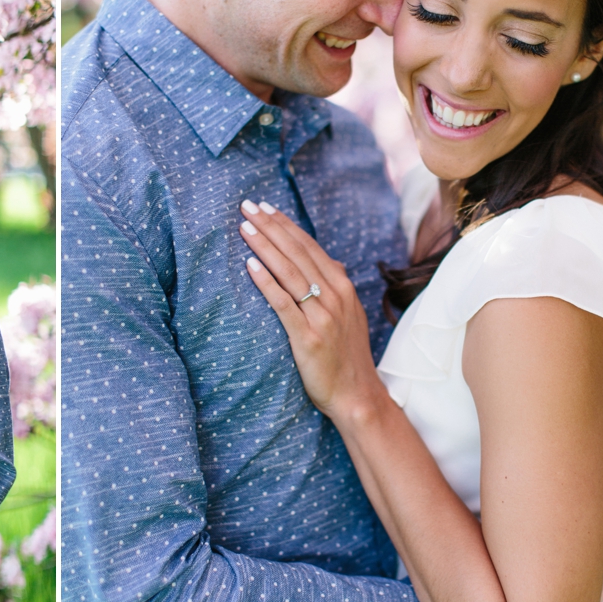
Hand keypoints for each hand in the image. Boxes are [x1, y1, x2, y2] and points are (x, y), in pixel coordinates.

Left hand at [238, 200, 381, 421]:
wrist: (357, 395)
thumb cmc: (347, 356)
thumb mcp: (350, 316)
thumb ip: (339, 288)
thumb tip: (334, 263)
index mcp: (343, 288)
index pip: (310, 247)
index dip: (286, 225)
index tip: (265, 207)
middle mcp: (335, 296)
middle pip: (297, 253)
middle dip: (271, 227)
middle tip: (246, 206)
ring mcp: (322, 316)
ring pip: (290, 273)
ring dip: (265, 247)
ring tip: (244, 228)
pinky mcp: (308, 337)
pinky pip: (283, 304)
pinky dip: (266, 283)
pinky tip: (250, 266)